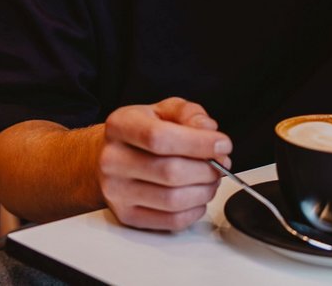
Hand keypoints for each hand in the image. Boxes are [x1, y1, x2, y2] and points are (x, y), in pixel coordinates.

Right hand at [98, 97, 230, 230]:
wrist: (110, 156)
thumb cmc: (141, 133)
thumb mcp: (164, 110)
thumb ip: (189, 114)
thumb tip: (208, 130)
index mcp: (120, 127)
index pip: (160, 138)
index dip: (198, 143)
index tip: (222, 144)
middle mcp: (112, 160)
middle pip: (170, 172)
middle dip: (207, 169)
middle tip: (221, 163)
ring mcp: (117, 192)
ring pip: (173, 200)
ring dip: (204, 191)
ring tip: (211, 179)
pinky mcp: (127, 215)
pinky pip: (171, 221)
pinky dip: (194, 211)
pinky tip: (198, 196)